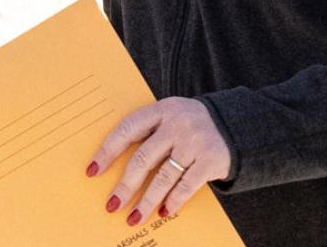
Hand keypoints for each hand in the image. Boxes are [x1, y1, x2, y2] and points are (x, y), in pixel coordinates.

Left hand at [86, 97, 231, 223]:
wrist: (234, 123)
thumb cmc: (191, 125)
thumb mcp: (172, 117)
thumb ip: (150, 132)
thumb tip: (115, 167)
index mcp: (163, 110)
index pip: (128, 129)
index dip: (108, 151)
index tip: (92, 171)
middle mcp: (178, 124)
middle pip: (144, 158)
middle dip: (125, 185)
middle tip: (112, 204)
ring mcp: (195, 142)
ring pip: (164, 177)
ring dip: (146, 201)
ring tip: (134, 217)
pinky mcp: (210, 159)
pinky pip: (186, 185)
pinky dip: (173, 201)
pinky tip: (163, 212)